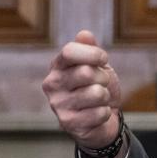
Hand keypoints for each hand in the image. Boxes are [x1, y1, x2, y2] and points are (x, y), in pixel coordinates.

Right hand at [42, 30, 121, 148]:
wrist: (102, 120)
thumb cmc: (97, 87)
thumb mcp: (97, 65)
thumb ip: (90, 49)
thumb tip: (84, 34)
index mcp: (57, 66)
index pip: (69, 51)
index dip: (93, 54)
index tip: (103, 59)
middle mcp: (52, 84)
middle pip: (86, 72)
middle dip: (103, 78)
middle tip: (101, 84)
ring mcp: (57, 105)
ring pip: (96, 93)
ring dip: (105, 96)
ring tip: (98, 100)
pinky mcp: (68, 123)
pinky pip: (100, 112)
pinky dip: (105, 113)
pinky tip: (96, 115)